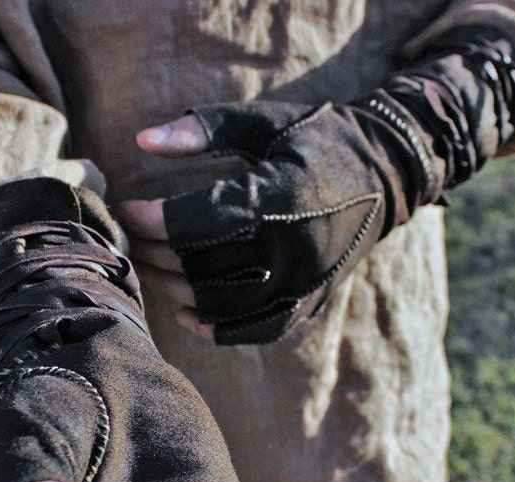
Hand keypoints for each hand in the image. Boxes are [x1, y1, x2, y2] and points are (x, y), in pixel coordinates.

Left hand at [117, 100, 421, 344]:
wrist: (387, 175)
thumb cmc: (317, 140)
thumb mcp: (265, 121)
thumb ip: (205, 129)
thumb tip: (142, 141)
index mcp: (285, 197)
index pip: (202, 220)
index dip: (155, 221)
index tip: (127, 210)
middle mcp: (297, 248)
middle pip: (206, 266)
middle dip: (157, 253)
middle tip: (131, 239)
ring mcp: (305, 282)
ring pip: (223, 303)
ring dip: (176, 290)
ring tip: (150, 267)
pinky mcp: (309, 302)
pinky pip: (255, 329)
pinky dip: (216, 328)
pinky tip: (186, 314)